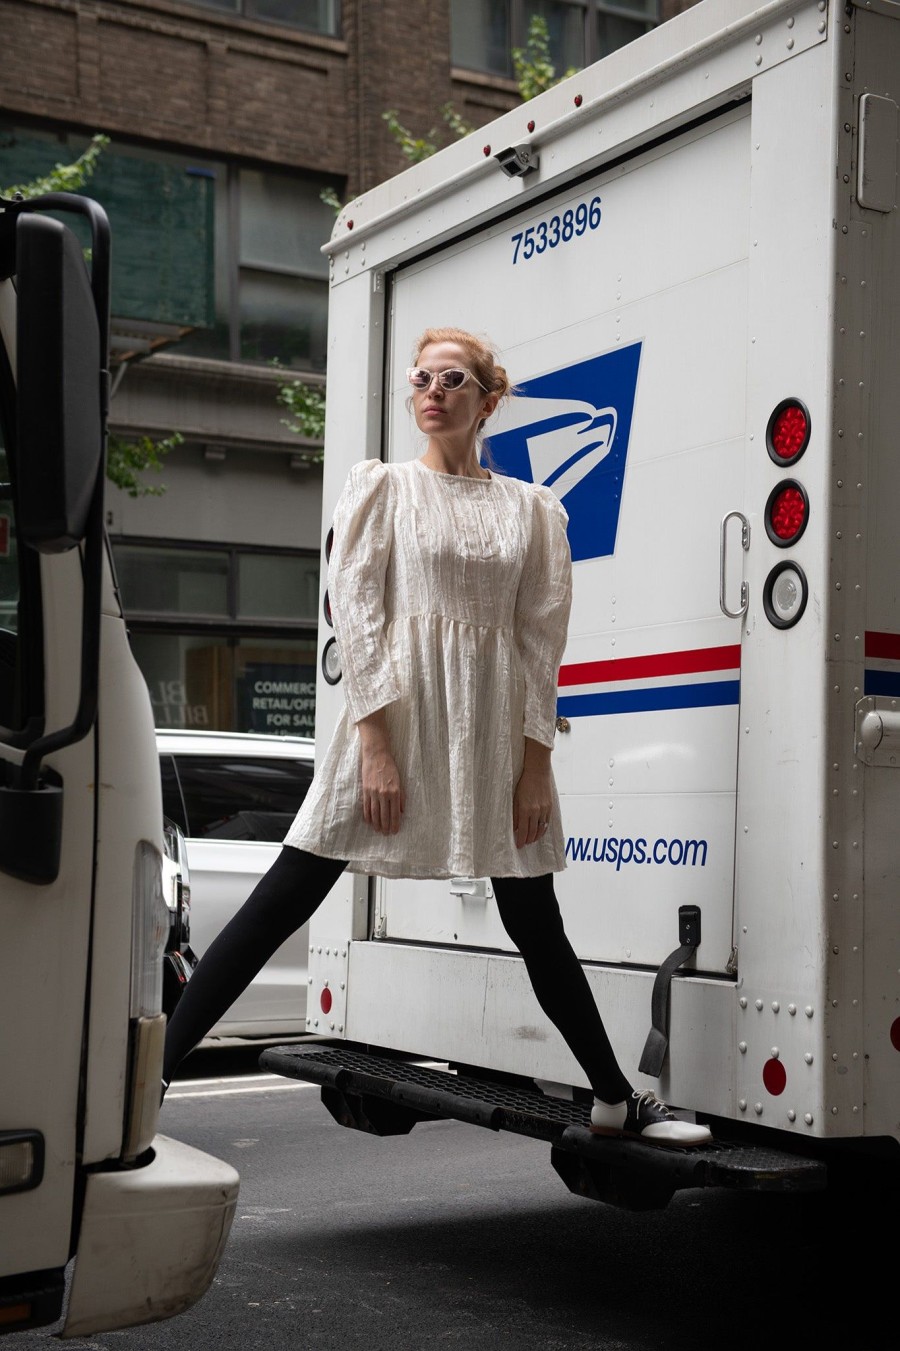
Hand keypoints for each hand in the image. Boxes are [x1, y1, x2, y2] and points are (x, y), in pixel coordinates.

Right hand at [358, 710, 404, 834]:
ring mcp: (373, 793)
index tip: (395, 831)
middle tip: (386, 834)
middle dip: (386, 826)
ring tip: (378, 831)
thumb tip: (401, 811)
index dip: (395, 823)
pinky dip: (367, 816)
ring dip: (377, 824)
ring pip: (374, 813)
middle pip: (384, 815)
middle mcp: (384, 794)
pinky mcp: (365, 790)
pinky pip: (366, 806)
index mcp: (395, 792)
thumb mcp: (400, 780)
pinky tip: (369, 822)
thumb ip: (401, 796)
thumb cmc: (390, 766)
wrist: (377, 754)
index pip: (395, 813)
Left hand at [513, 739, 552, 847]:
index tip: (518, 846)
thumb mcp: (515, 798)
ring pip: (541, 828)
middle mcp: (536, 811)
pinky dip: (543, 829)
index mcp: (525, 809)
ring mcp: (544, 809)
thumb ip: (514, 813)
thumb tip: (514, 827)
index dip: (521, 840)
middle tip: (524, 844)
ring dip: (536, 837)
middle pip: (533, 831)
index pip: (523, 830)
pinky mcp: (550, 807)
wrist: (538, 772)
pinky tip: (540, 832)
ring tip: (531, 840)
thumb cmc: (524, 784)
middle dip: (528, 840)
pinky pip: (547, 822)